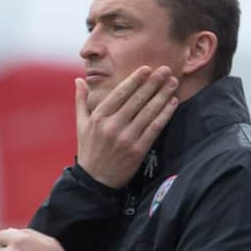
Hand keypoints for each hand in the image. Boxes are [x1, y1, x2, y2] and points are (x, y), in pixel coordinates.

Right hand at [75, 66, 178, 187]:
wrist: (94, 182)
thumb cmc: (88, 150)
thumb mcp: (80, 125)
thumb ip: (81, 100)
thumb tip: (78, 79)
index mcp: (98, 118)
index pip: (119, 94)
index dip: (134, 80)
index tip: (146, 68)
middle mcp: (112, 126)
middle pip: (136, 100)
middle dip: (153, 83)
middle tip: (165, 70)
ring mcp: (125, 139)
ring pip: (148, 113)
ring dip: (162, 96)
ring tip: (173, 82)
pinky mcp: (137, 151)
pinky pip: (154, 129)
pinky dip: (164, 115)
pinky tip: (172, 103)